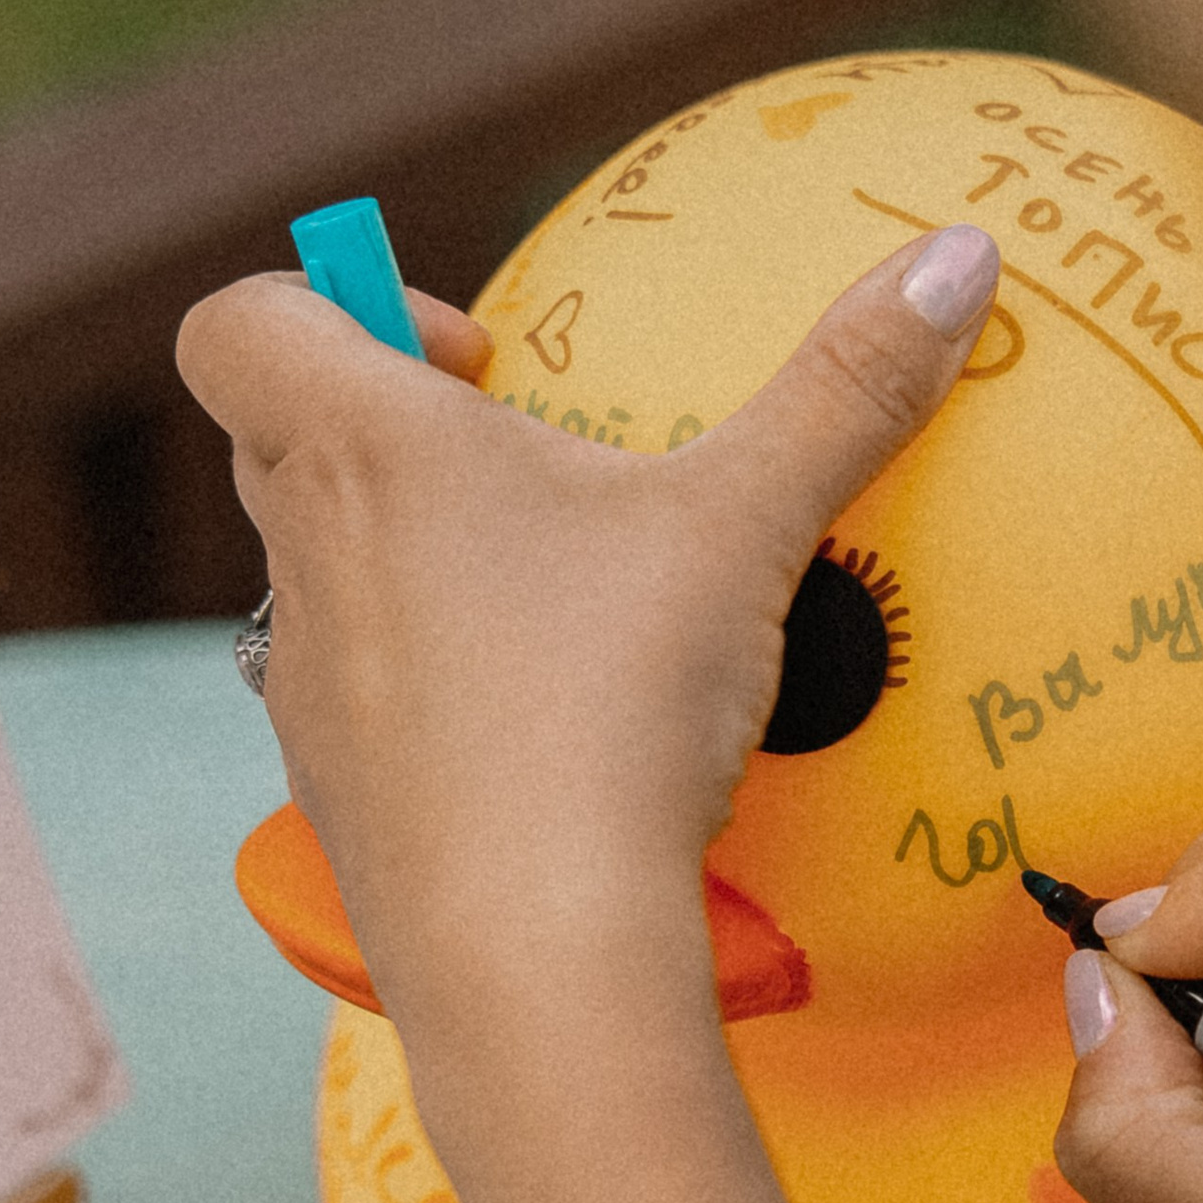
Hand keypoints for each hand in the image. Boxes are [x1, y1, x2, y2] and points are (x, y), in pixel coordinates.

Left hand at [177, 224, 1003, 1045]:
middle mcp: (302, 558)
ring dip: (412, 559)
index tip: (476, 364)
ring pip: (320, 574)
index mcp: (361, 450)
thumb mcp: (749, 524)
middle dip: (387, 424)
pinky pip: (362, 701)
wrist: (535, 952)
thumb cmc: (612, 706)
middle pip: (281, 435)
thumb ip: (848, 385)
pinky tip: (550, 732)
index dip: (329, 304)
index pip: (240, 323)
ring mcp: (304, 688)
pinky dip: (433, 688)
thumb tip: (962, 251)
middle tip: (529, 465)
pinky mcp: (337, 797)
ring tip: (557, 604)